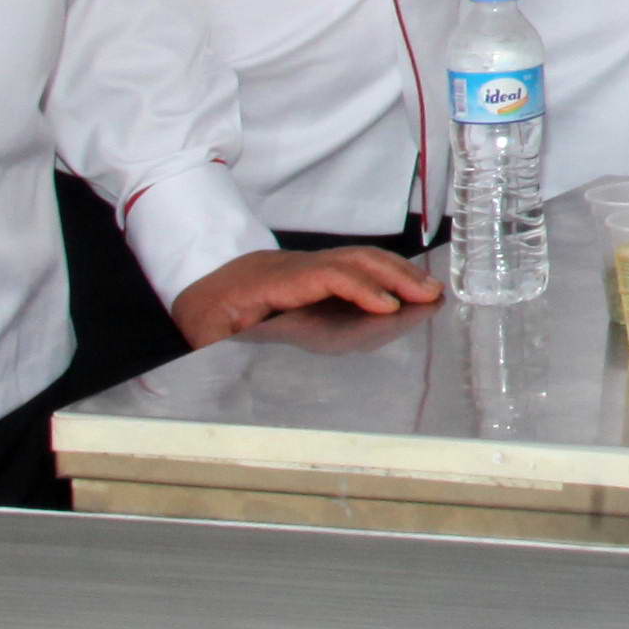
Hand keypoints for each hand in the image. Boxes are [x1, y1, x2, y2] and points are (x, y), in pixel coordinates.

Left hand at [170, 243, 446, 345]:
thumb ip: (218, 348)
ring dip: (398, 271)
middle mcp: (295, 267)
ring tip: (431, 290)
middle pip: (352, 260)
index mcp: (270, 283)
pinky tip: (407, 286)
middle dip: (394, 275)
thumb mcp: (204, 335)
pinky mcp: (317, 270)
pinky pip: (357, 264)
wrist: (198, 282)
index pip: (324, 277)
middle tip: (429, 296)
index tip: (388, 307)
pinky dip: (387, 271)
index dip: (359, 289)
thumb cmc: (206, 313)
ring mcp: (309, 264)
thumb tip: (222, 371)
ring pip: (359, 257)